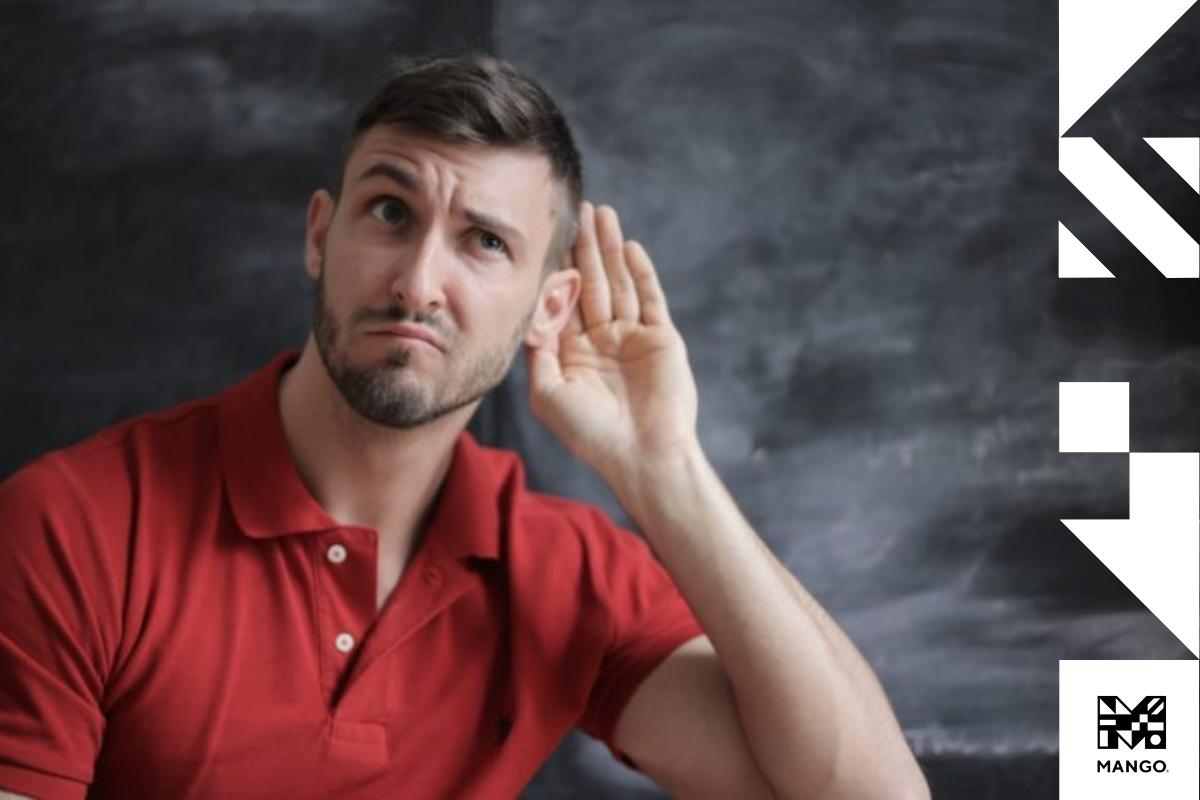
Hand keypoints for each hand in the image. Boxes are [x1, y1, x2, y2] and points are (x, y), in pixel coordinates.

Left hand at [526, 201, 699, 480]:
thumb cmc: (590, 433)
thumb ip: (537, 351)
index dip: (557, 269)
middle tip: (579, 209)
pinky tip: (630, 247)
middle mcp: (603, 341)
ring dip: (611, 249)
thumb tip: (527, 311)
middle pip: (593, 283)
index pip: (563, 301)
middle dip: (585, 247)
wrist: (643, 456)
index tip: (546, 236)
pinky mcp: (662, 339)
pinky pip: (651, 299)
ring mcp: (633, 338)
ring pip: (621, 284)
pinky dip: (641, 273)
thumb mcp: (547, 393)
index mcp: (574, 353)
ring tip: (603, 213)